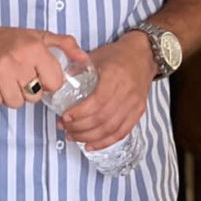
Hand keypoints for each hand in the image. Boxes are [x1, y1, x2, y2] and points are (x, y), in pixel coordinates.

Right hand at [0, 19, 84, 107]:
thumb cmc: (9, 39)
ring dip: (13, 95)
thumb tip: (84, 59)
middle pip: (34, 96)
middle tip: (21, 76)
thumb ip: (65, 45)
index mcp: (34, 48)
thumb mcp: (39, 36)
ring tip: (8, 79)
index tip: (41, 76)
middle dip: (30, 89)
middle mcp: (17, 60)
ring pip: (16, 103)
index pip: (54, 82)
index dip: (49, 82)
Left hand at [58, 30, 157, 150]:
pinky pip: (122, 132)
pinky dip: (105, 142)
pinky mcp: (139, 111)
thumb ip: (78, 69)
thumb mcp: (96, 57)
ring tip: (73, 136)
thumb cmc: (118, 55)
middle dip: (79, 127)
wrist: (144, 55)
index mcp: (115, 76)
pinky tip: (91, 145)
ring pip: (110, 129)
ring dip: (89, 137)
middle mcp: (127, 91)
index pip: (97, 101)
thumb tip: (57, 82)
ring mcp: (135, 103)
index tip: (65, 116)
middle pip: (102, 118)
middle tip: (65, 127)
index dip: (79, 113)